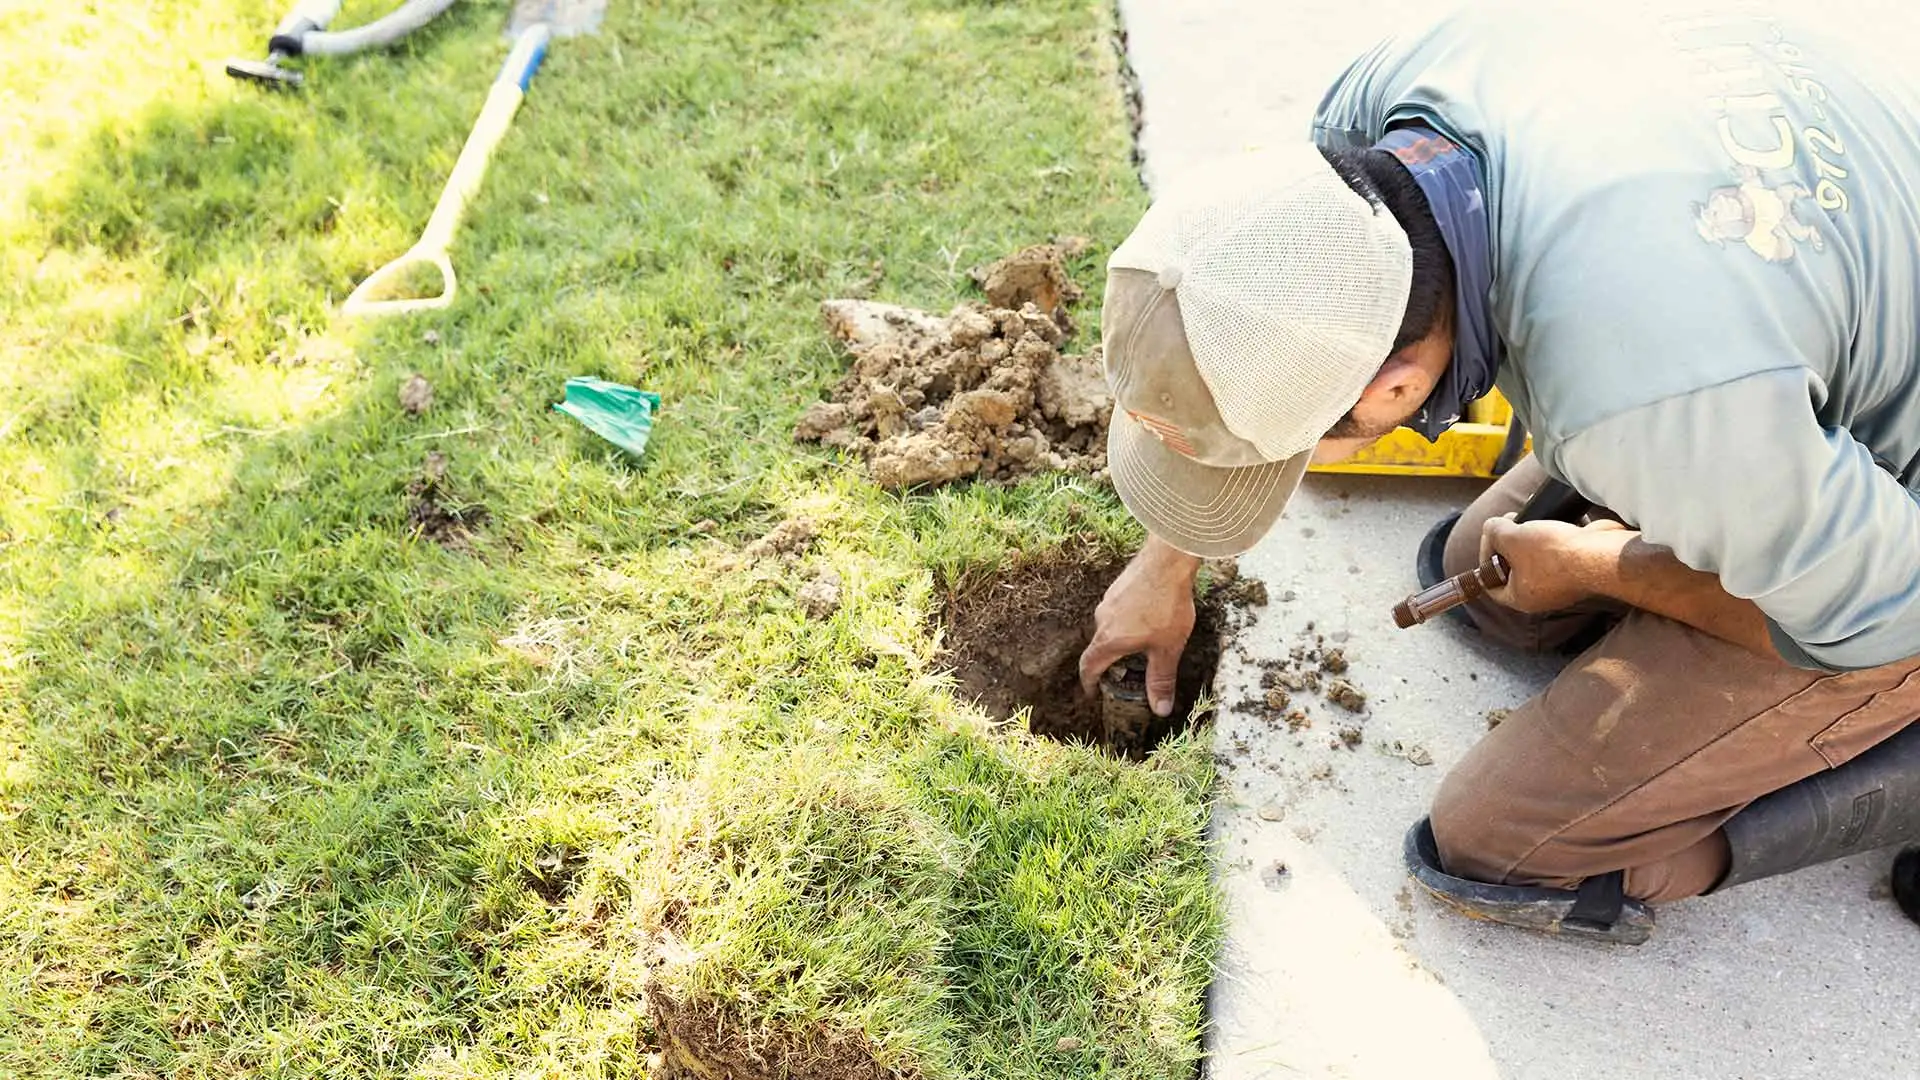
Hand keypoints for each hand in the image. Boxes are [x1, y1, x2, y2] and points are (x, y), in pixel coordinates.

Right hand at [1078, 537, 1199, 715]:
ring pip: (1110, 626)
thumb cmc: (1166, 605)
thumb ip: (1161, 679)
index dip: (1088, 682)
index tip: (1091, 692)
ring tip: (1141, 643)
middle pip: (1099, 646)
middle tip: (1124, 671)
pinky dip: (1127, 620)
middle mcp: (1102, 619)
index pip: (1089, 666)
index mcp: (1109, 639)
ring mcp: (1109, 600)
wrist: (1168, 560)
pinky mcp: (1119, 586)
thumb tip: (1160, 710)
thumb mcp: (1168, 649)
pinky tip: (1148, 617)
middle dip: (1110, 661)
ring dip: (1120, 638)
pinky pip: (1119, 609)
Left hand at [1479, 515, 1633, 613]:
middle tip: (1510, 524)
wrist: (1603, 555)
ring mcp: (1563, 581)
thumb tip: (1492, 527)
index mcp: (1520, 597)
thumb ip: (1494, 532)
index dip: (1485, 559)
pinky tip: (1553, 519)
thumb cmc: (1555, 554)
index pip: (1491, 584)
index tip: (1490, 538)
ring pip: (1538, 556)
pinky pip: (1561, 550)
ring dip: (1534, 535)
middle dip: (1510, 542)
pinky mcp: (1580, 567)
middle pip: (1515, 567)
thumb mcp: (1511, 538)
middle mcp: (1542, 594)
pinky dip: (1556, 534)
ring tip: (1531, 519)